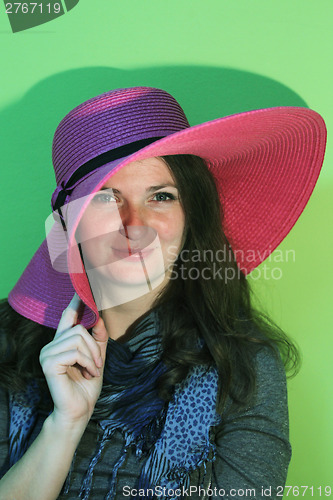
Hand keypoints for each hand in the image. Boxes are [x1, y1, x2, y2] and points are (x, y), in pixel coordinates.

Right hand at [39, 293, 108, 428]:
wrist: (79, 410)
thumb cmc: (87, 385)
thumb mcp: (97, 357)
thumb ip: (99, 338)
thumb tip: (100, 317)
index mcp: (62, 342)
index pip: (67, 315)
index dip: (75, 301)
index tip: (83, 286)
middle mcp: (52, 344)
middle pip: (78, 328)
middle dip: (94, 346)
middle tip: (97, 364)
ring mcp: (47, 353)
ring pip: (78, 338)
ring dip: (92, 356)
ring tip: (92, 370)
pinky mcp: (49, 363)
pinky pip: (74, 352)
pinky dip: (87, 363)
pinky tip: (87, 374)